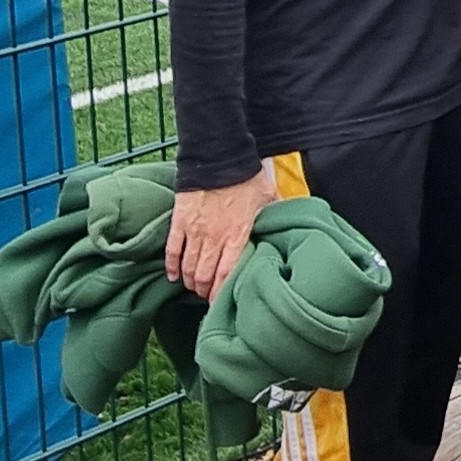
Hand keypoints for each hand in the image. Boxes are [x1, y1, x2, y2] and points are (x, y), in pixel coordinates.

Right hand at [166, 165, 275, 300]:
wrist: (219, 157)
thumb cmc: (247, 176)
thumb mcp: (268, 196)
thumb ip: (275, 214)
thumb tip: (289, 222)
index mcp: (237, 234)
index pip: (228, 274)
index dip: (222, 293)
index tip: (222, 303)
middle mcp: (214, 237)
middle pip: (205, 276)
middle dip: (205, 291)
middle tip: (207, 297)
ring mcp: (194, 231)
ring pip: (189, 267)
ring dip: (191, 281)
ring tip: (195, 287)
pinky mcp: (179, 222)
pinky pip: (171, 251)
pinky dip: (172, 267)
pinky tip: (174, 276)